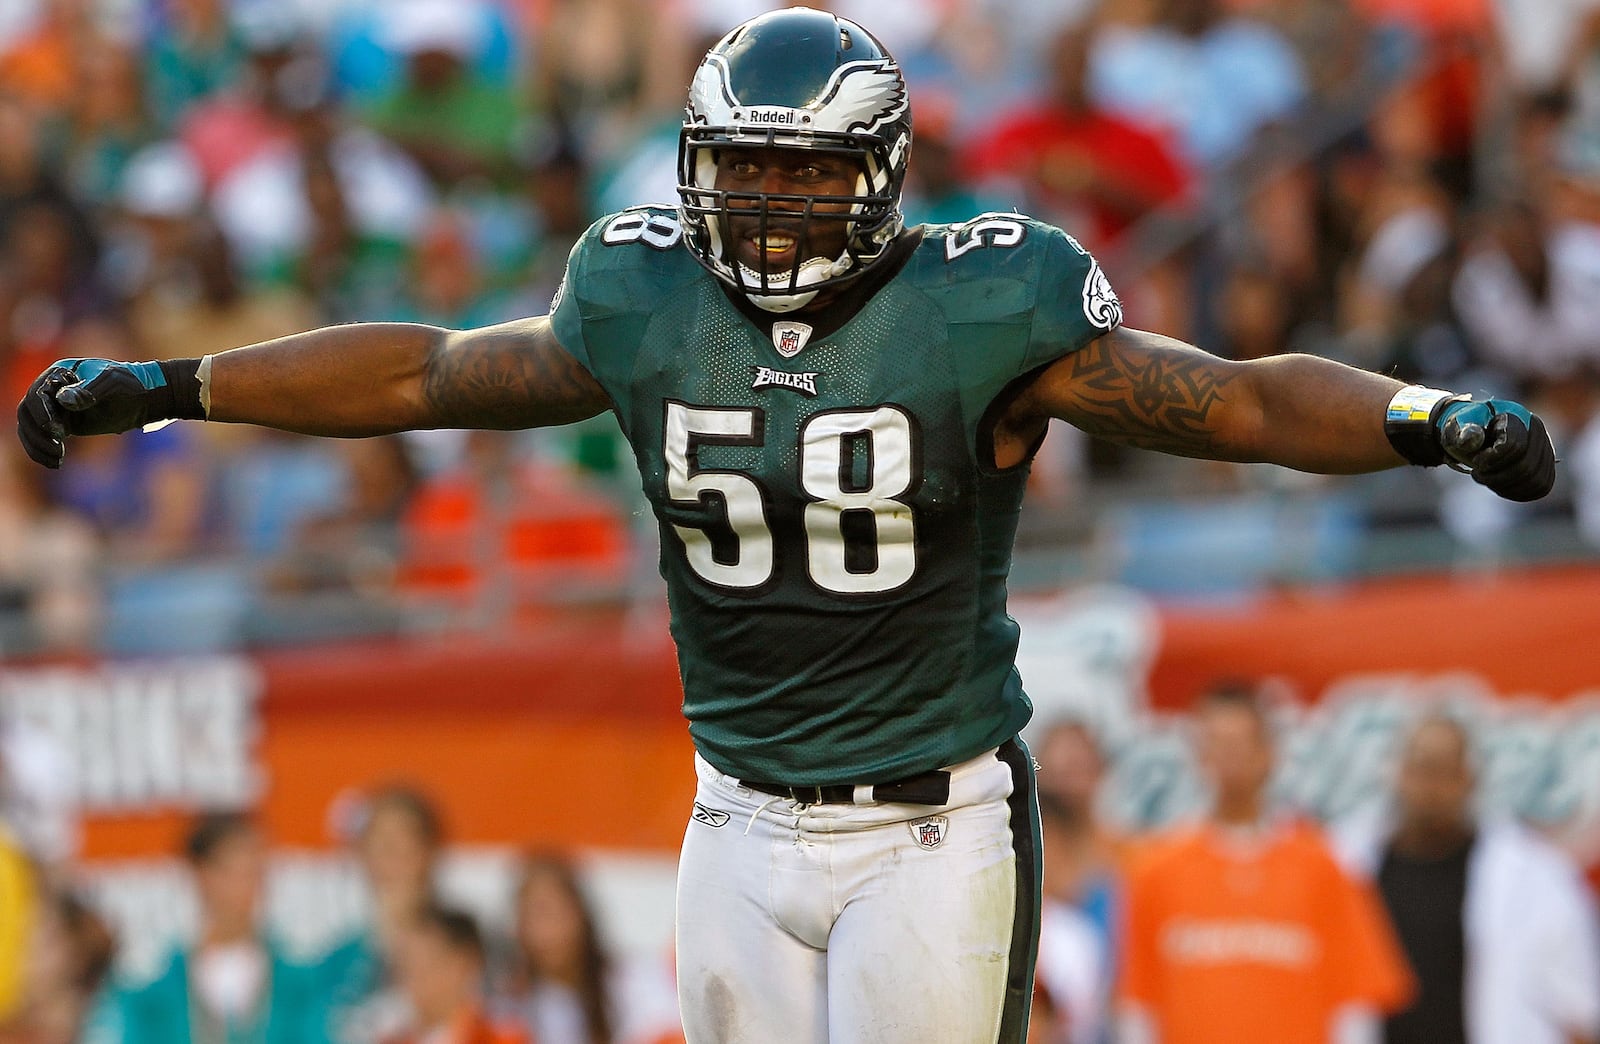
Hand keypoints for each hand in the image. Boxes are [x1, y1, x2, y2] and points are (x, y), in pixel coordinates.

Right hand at [15, 358, 172, 468]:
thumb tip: (64, 400)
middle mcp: (53, 390)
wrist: (145, 398)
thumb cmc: (130, 385)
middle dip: (36, 433)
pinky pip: (44, 438)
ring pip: (30, 428)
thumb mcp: (112, 384)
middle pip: (27, 412)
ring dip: (37, 446)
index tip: (56, 430)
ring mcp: (56, 408)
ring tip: (56, 460)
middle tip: (57, 449)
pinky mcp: (64, 424)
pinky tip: (55, 464)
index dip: (41, 413)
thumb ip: (89, 391)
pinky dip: (43, 452)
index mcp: (60, 374)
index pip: (37, 394)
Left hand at [1437, 398, 1555, 501]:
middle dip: (1497, 477)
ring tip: (1485, 478)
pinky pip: (1539, 488)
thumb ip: (1462, 431)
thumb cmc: (1467, 430)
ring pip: (1535, 481)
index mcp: (1519, 417)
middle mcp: (1539, 434)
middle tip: (1478, 474)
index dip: (1492, 459)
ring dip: (1505, 486)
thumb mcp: (1459, 426)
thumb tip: (1470, 437)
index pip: (1514, 446)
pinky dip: (1516, 492)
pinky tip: (1498, 486)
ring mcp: (1546, 452)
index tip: (1475, 462)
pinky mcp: (1546, 469)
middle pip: (1526, 467)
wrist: (1477, 434)